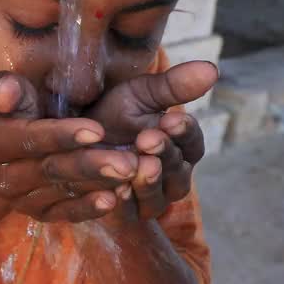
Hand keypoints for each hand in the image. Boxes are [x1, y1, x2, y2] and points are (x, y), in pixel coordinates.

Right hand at [0, 71, 138, 222]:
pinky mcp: (40, 214)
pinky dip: (91, 207)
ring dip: (99, 184)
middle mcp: (2, 177)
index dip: (62, 135)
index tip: (98, 130)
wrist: (7, 146)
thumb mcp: (6, 91)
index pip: (28, 140)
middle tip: (129, 162)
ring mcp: (21, 200)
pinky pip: (66, 213)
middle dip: (91, 165)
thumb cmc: (14, 109)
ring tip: (132, 174)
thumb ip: (6, 88)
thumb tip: (6, 92)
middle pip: (50, 170)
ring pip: (63, 192)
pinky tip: (116, 198)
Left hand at [83, 61, 218, 219]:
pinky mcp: (125, 213)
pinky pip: (130, 213)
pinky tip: (116, 190)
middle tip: (149, 138)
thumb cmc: (113, 112)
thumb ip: (173, 86)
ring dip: (150, 181)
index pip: (192, 142)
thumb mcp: (140, 94)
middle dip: (165, 153)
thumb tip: (211, 69)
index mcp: (182, 146)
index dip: (184, 132)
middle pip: (179, 171)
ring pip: (159, 196)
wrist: (73, 136)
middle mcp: (172, 176)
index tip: (171, 119)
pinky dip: (125, 203)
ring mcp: (150, 197)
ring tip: (140, 165)